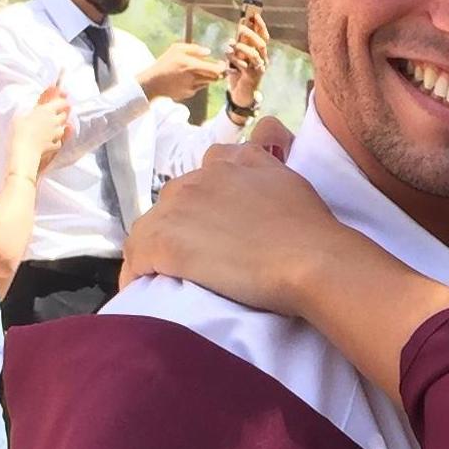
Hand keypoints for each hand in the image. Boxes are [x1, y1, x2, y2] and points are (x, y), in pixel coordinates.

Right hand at [9, 84, 70, 175]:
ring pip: (62, 129)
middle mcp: (54, 122)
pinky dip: (54, 141)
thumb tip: (35, 108)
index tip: (63, 97)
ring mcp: (55, 134)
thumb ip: (32, 110)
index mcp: (47, 110)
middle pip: (64, 115)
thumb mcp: (21, 114)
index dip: (62, 100)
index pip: (61, 102)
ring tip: (48, 129)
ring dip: (58, 128)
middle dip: (61, 114)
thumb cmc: (19, 130)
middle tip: (53, 114)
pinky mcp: (54, 146)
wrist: (23, 150)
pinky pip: (57, 142)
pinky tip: (47, 142)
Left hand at [122, 135, 339, 309]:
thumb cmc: (312, 230)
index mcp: (232, 160)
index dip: (204, 203)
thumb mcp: (291, 180)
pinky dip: (137, 273)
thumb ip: (268, 168)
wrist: (311, 259)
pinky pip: (137, 256)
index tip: (213, 227)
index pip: (204, 173)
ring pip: (150, 227)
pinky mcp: (166, 241)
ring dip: (156, 250)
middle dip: (181, 227)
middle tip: (199, 260)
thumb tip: (264, 159)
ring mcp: (181, 206)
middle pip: (174, 202)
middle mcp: (201, 176)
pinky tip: (143, 289)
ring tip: (168, 278)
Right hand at [140, 41, 226, 102]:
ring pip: (207, 83)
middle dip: (217, 73)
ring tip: (197, 71)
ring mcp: (192, 88)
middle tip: (216, 67)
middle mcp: (193, 78)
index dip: (222, 68)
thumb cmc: (164, 63)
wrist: (152, 82)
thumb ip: (194, 49)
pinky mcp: (188, 94)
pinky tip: (187, 79)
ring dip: (206, 77)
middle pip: (215, 78)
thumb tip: (208, 52)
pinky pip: (198, 88)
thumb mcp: (176, 49)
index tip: (222, 64)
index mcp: (191, 66)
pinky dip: (197, 83)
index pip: (215, 70)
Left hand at [225, 9, 269, 106]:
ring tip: (231, 43)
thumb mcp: (239, 55)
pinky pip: (245, 65)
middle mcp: (262, 59)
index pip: (264, 36)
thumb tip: (240, 27)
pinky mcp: (252, 77)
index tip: (254, 14)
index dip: (260, 25)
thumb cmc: (239, 73)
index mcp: (260, 52)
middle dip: (251, 34)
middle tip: (240, 27)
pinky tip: (227, 55)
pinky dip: (235, 59)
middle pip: (261, 43)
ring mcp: (259, 68)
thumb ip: (240, 43)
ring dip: (242, 46)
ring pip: (255, 54)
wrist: (240, 94)